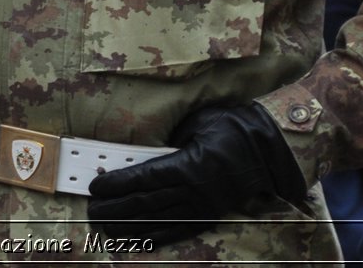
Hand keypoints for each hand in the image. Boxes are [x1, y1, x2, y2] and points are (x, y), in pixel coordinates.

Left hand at [87, 103, 306, 242]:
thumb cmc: (232, 127)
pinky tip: (137, 240)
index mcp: (190, 164)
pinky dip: (156, 236)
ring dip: (129, 225)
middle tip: (91, 210)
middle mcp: (195, 191)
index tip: (96, 186)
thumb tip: (143, 151)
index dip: (118, 183)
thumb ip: (170, 140)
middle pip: (147, 203)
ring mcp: (203, 207)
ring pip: (159, 220)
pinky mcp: (210, 216)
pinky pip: (179, 230)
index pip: (146, 177)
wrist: (270, 149)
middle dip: (116, 208)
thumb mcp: (198, 123)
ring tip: (105, 228)